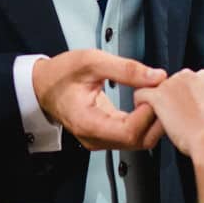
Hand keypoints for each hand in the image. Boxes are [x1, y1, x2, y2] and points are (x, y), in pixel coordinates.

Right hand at [31, 50, 166, 150]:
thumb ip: (125, 69)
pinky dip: (144, 121)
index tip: (154, 91)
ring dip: (152, 120)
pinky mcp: (106, 137)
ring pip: (139, 141)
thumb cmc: (61, 74)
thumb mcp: (91, 61)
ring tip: (154, 94)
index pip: (129, 132)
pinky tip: (146, 101)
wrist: (42, 85)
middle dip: (155, 118)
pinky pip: (132, 135)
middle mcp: (95, 138)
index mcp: (87, 123)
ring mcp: (100, 140)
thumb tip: (157, 76)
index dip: (148, 113)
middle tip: (161, 92)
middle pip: (138, 141)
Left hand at [132, 69, 203, 166]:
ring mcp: (172, 83)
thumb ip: (199, 101)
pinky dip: (140, 106)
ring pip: (153, 89)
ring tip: (164, 123)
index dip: (182, 98)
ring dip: (155, 104)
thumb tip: (186, 107)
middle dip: (168, 100)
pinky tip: (148, 119)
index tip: (185, 113)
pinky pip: (140, 95)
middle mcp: (188, 75)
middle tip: (175, 120)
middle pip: (168, 83)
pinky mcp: (159, 95)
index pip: (185, 82)